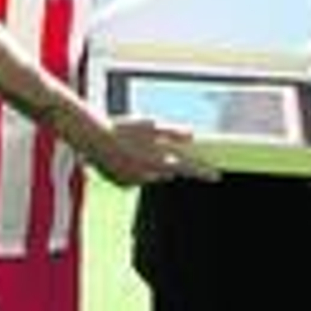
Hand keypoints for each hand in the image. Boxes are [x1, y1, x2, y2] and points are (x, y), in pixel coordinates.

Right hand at [66, 114, 218, 186]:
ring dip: (147, 164)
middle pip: (167, 171)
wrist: (94, 139)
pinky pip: (134, 178)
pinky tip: (121, 157)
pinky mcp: (122, 184)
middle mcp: (150, 174)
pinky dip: (132, 169)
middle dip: (165, 162)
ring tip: (130, 147)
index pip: (187, 168)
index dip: (203, 172)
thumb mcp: (151, 126)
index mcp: (159, 159)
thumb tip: (191, 135)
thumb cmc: (124, 129)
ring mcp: (135, 181)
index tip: (216, 176)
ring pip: (150, 174)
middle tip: (148, 146)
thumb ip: (173, 132)